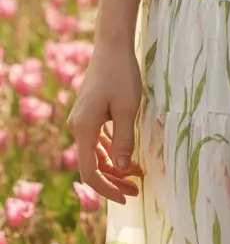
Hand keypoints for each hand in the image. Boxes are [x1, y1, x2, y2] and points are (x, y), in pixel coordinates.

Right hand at [66, 44, 144, 203]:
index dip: (107, 189)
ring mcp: (82, 119)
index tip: (126, 198)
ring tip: (138, 173)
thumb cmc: (121, 74)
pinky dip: (111, 150)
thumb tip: (121, 168)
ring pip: (96, 153)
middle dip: (114, 179)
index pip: (90, 172)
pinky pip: (98, 139)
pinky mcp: (89, 112)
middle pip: (93, 164)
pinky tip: (127, 155)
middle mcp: (78, 127)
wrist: (112, 46)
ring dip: (114, 165)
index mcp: (84, 129)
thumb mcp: (128, 109)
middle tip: (137, 189)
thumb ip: (124, 141)